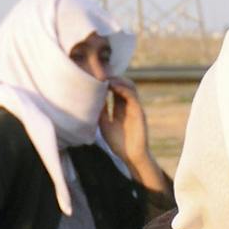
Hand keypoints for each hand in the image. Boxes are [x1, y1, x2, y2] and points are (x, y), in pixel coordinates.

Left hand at [99, 76, 170, 194]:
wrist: (130, 156)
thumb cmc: (118, 142)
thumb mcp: (104, 123)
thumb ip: (101, 110)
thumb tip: (90, 98)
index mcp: (121, 108)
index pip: (115, 89)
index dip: (107, 81)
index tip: (94, 76)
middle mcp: (128, 105)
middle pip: (122, 84)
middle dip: (111, 77)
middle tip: (98, 72)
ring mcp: (134, 107)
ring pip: (129, 86)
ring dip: (117, 80)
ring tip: (104, 77)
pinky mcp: (138, 112)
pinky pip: (132, 95)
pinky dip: (122, 88)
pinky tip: (111, 86)